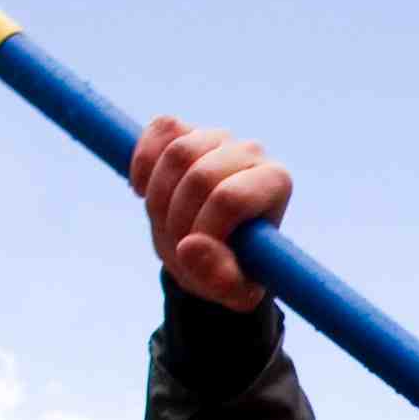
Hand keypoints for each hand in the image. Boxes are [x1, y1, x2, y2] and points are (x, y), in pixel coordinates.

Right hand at [132, 116, 292, 310]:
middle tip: (175, 244)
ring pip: (176, 153)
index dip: (203, 229)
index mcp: (275, 182)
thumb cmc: (229, 268)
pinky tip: (143, 190)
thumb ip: (220, 279)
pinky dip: (143, 162)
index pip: (230, 198)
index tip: (196, 252)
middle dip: (176, 219)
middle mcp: (251, 152)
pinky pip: (158, 130)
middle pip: (199, 177)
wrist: (206, 249)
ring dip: (157, 197)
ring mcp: (216, 136)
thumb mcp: (232, 290)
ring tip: (163, 222)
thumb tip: (191, 248)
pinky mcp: (184, 129)